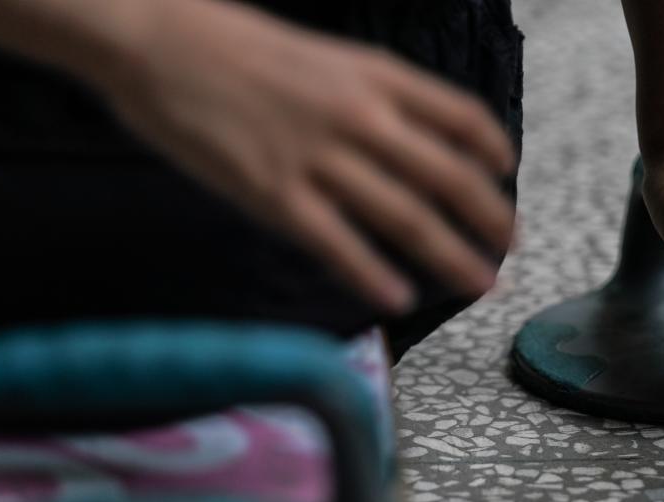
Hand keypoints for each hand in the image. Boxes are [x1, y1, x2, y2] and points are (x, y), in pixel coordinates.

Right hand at [89, 0, 515, 312]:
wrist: (153, 39)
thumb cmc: (230, 44)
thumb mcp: (319, 55)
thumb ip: (366, 95)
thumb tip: (404, 138)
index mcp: (374, 74)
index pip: (462, 116)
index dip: (493, 152)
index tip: (504, 177)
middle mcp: (360, 116)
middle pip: (450, 176)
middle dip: (490, 219)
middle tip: (510, 249)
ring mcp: (319, 157)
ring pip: (407, 217)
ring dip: (453, 257)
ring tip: (481, 284)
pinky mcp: (274, 195)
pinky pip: (339, 245)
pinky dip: (374, 277)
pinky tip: (400, 300)